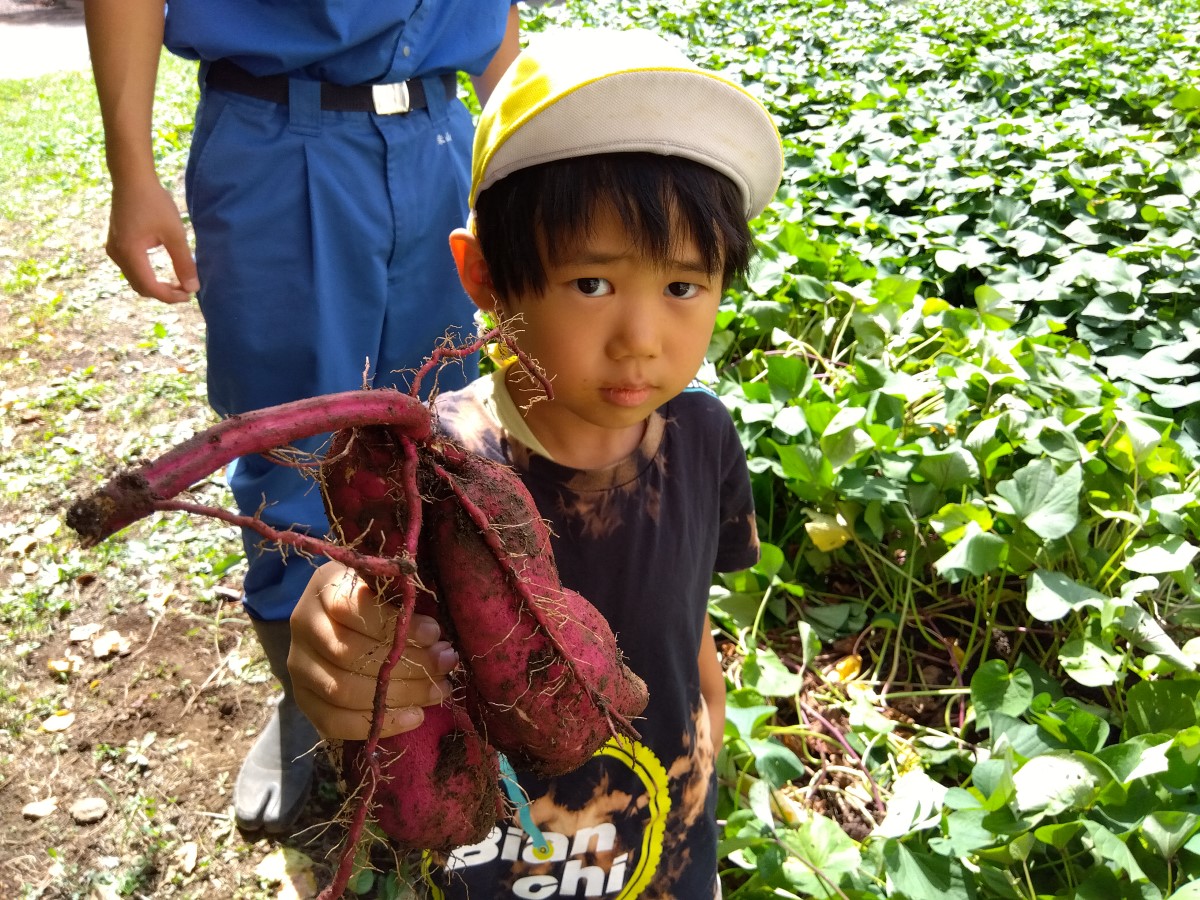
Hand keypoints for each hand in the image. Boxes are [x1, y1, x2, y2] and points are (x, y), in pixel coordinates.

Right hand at [105, 177, 198, 303]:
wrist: (132, 179)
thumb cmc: (154, 202)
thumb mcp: (174, 233)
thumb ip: (184, 262)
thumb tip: (193, 288)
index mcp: (129, 252)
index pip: (149, 287)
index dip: (170, 296)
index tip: (189, 295)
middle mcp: (117, 254)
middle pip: (140, 286)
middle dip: (164, 293)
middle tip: (186, 290)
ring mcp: (113, 249)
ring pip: (135, 279)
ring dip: (156, 285)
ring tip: (178, 283)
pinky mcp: (115, 243)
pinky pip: (131, 268)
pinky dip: (148, 275)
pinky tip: (164, 271)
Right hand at [288, 561, 458, 740]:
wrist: (342, 620)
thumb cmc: (379, 598)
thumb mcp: (389, 586)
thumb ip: (405, 604)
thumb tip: (435, 641)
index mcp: (324, 587)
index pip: (350, 609)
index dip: (394, 625)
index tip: (434, 633)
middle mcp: (304, 626)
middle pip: (349, 655)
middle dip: (406, 664)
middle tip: (445, 664)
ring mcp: (300, 667)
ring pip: (342, 691)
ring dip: (399, 694)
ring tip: (438, 690)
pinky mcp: (305, 700)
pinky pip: (333, 722)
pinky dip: (378, 724)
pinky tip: (416, 716)